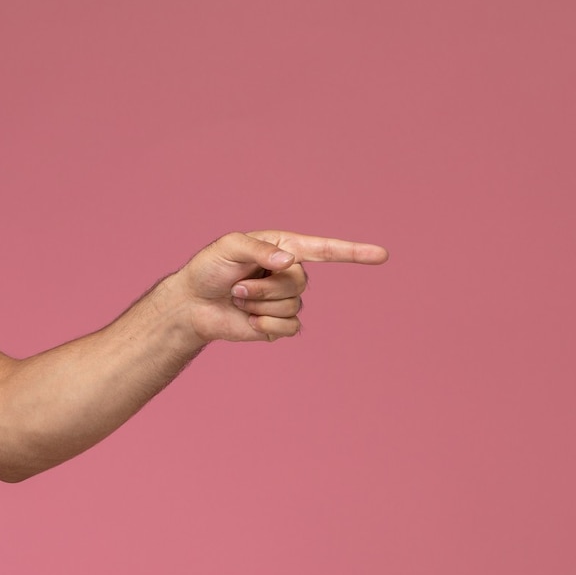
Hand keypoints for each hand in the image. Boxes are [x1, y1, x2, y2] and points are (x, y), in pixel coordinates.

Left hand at [176, 230, 387, 343]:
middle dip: (265, 288)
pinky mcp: (279, 323)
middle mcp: (289, 272)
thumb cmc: (209, 268)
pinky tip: (249, 320)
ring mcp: (285, 299)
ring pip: (292, 306)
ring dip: (260, 305)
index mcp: (283, 248)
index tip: (382, 255)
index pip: (325, 250)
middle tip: (238, 287)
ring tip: (238, 299)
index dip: (354, 252)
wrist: (193, 304)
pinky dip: (265, 325)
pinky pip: (289, 327)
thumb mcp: (228, 247)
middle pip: (299, 283)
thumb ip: (258, 249)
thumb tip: (288, 263)